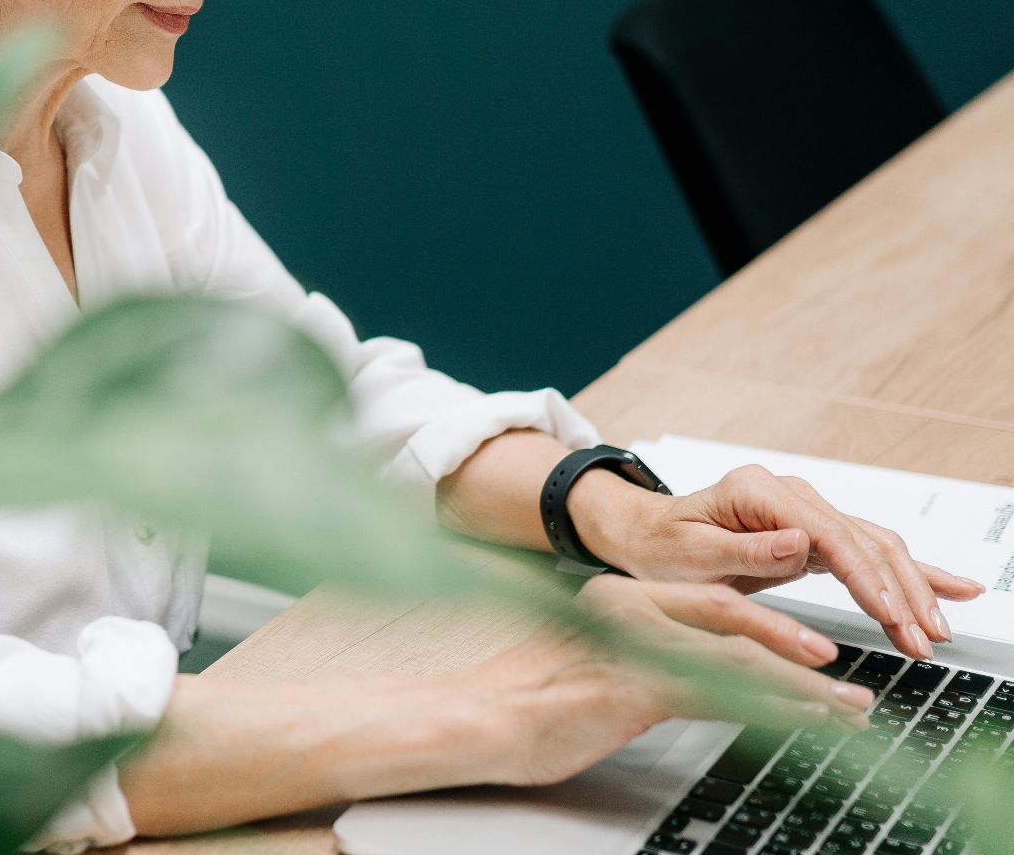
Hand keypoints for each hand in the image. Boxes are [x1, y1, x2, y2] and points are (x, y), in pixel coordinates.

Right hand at [461, 575, 873, 787]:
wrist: (476, 716)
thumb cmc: (523, 700)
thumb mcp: (592, 670)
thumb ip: (637, 660)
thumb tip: (687, 680)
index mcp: (618, 600)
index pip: (709, 602)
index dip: (769, 623)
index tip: (810, 649)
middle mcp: (628, 610)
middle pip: (732, 617)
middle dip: (797, 646)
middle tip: (847, 678)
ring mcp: (631, 644)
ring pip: (737, 656)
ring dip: (802, 687)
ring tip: (847, 711)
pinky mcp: (632, 684)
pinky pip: (719, 692)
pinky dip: (771, 706)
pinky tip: (802, 722)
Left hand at [574, 464, 986, 659]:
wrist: (645, 535)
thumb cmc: (660, 546)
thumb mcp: (689, 554)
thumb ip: (743, 550)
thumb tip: (799, 543)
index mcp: (758, 491)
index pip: (828, 535)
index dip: (865, 577)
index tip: (892, 614)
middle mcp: (789, 494)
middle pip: (862, 539)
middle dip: (900, 590)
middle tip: (926, 638)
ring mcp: (804, 511)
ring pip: (874, 547)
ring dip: (911, 588)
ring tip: (939, 629)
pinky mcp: (812, 534)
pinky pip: (866, 553)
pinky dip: (906, 573)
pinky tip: (948, 587)